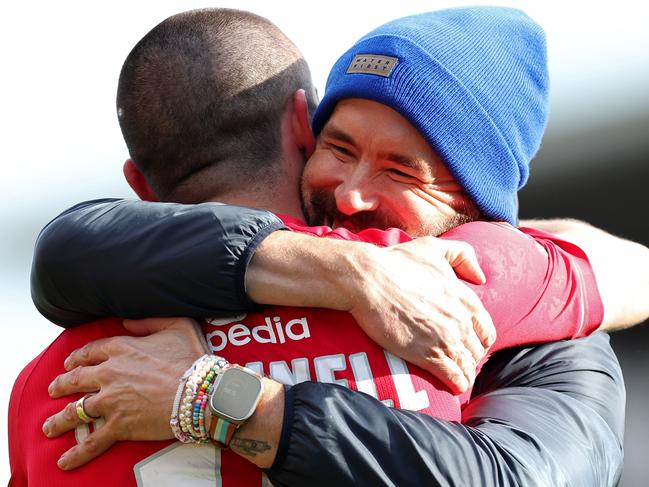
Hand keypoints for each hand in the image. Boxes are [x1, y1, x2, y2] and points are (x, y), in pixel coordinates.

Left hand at [42, 317, 207, 469]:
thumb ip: (150, 321)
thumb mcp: (177, 325)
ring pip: (75, 410)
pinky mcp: (119, 425)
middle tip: (53, 390)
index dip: (77, 358)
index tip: (70, 364)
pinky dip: (76, 453)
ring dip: (59, 420)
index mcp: (122, 348)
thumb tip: (127, 322)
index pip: (91, 352)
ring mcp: (111, 400)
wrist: (201, 391)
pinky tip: (65, 461)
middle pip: (75, 379)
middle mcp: (110, 373)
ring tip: (49, 427)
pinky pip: (92, 442)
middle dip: (60, 385)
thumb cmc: (193, 358)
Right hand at [345, 237, 494, 393]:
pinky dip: (456, 384)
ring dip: (463, 373)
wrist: (368, 280)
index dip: (478, 340)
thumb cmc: (396, 262)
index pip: (486, 330)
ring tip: (456, 376)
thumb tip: (480, 276)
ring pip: (467, 366)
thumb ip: (462, 255)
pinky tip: (453, 386)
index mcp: (465, 299)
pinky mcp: (428, 356)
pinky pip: (454, 378)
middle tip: (459, 361)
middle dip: (470, 357)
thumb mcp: (433, 248)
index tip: (468, 344)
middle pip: (477, 351)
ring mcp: (447, 340)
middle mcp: (461, 321)